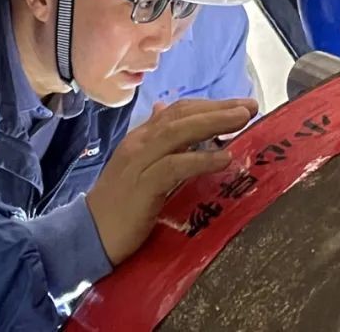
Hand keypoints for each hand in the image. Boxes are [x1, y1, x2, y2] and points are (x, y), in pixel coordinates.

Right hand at [86, 98, 257, 265]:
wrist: (89, 234)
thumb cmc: (119, 205)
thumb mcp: (139, 167)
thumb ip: (155, 140)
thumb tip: (165, 109)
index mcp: (141, 138)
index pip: (178, 112)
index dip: (210, 105)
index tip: (239, 105)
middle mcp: (140, 143)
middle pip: (182, 116)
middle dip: (218, 108)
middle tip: (250, 105)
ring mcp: (139, 162)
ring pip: (180, 133)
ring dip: (214, 123)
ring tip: (243, 120)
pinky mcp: (143, 186)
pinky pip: (175, 166)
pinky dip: (201, 159)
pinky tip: (224, 158)